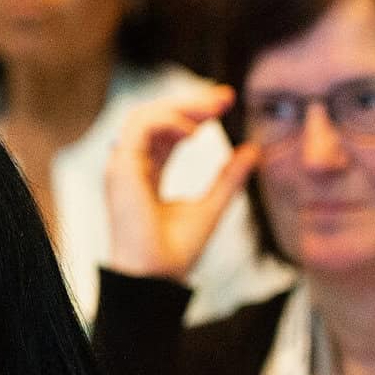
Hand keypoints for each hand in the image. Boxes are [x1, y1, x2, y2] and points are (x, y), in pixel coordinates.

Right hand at [101, 86, 261, 280]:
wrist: (155, 278)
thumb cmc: (176, 253)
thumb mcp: (212, 205)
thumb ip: (228, 177)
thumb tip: (253, 149)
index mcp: (147, 174)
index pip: (167, 132)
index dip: (195, 114)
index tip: (226, 104)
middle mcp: (131, 166)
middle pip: (156, 118)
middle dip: (191, 102)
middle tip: (225, 96)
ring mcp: (122, 166)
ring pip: (145, 115)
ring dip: (181, 106)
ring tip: (213, 110)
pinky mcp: (121, 167)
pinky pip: (141, 126)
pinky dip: (168, 121)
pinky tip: (195, 132)